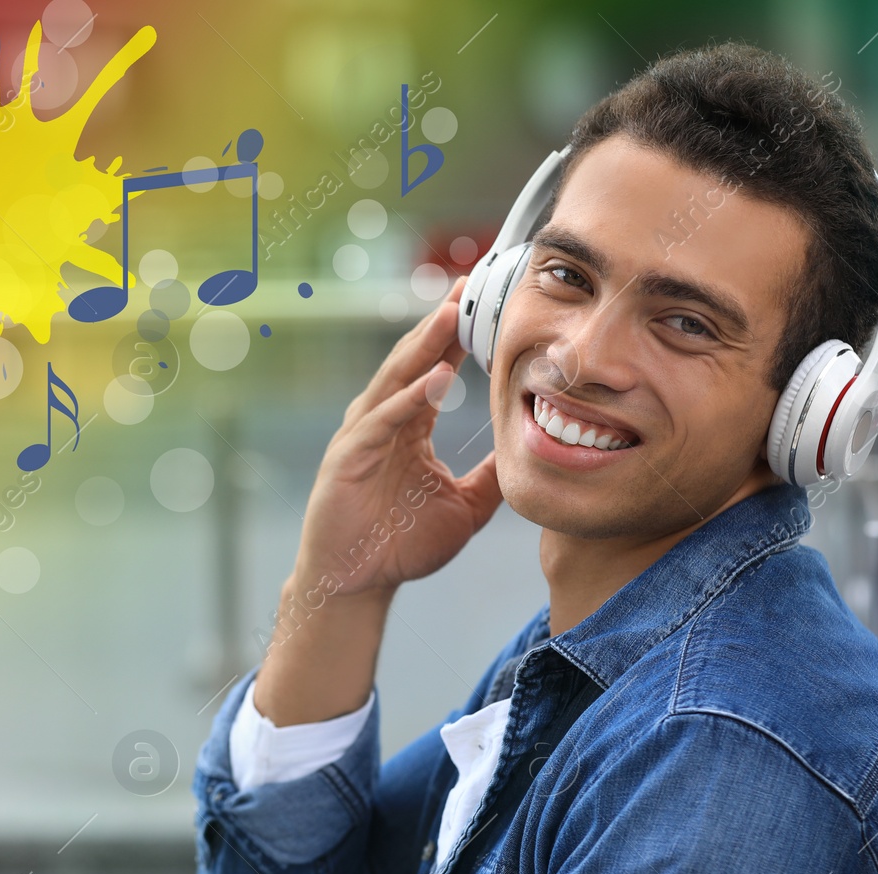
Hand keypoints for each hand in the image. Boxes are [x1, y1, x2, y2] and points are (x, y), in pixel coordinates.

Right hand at [291, 277, 503, 598]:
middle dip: (440, 323)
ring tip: (451, 314)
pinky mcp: (348, 460)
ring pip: (395, 381)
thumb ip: (492, 478)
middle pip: (413, 361)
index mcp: (407, 428)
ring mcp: (361, 438)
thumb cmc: (399, 546)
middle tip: (468, 284)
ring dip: (424, 347)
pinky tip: (435, 380)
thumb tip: (529, 454)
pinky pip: (381, 423)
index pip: (434, 369)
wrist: (355, 585)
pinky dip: (408, 400)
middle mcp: (382, 423)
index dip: (457, 336)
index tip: (483, 301)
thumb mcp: (465, 507)